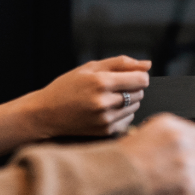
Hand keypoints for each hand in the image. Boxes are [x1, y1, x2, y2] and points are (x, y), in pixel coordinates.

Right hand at [20, 56, 150, 137]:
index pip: (140, 79)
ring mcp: (105, 119)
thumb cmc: (67, 88)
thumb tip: (147, 64)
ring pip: (135, 107)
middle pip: (140, 93)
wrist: (46, 114)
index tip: (130, 75)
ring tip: (107, 98)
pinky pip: (128, 120)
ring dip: (128, 101)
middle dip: (132, 88)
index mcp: (100, 82)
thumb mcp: (90, 68)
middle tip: (113, 87)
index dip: (139, 75)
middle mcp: (104, 102)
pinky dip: (122, 114)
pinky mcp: (105, 132)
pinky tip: (105, 110)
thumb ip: (121, 63)